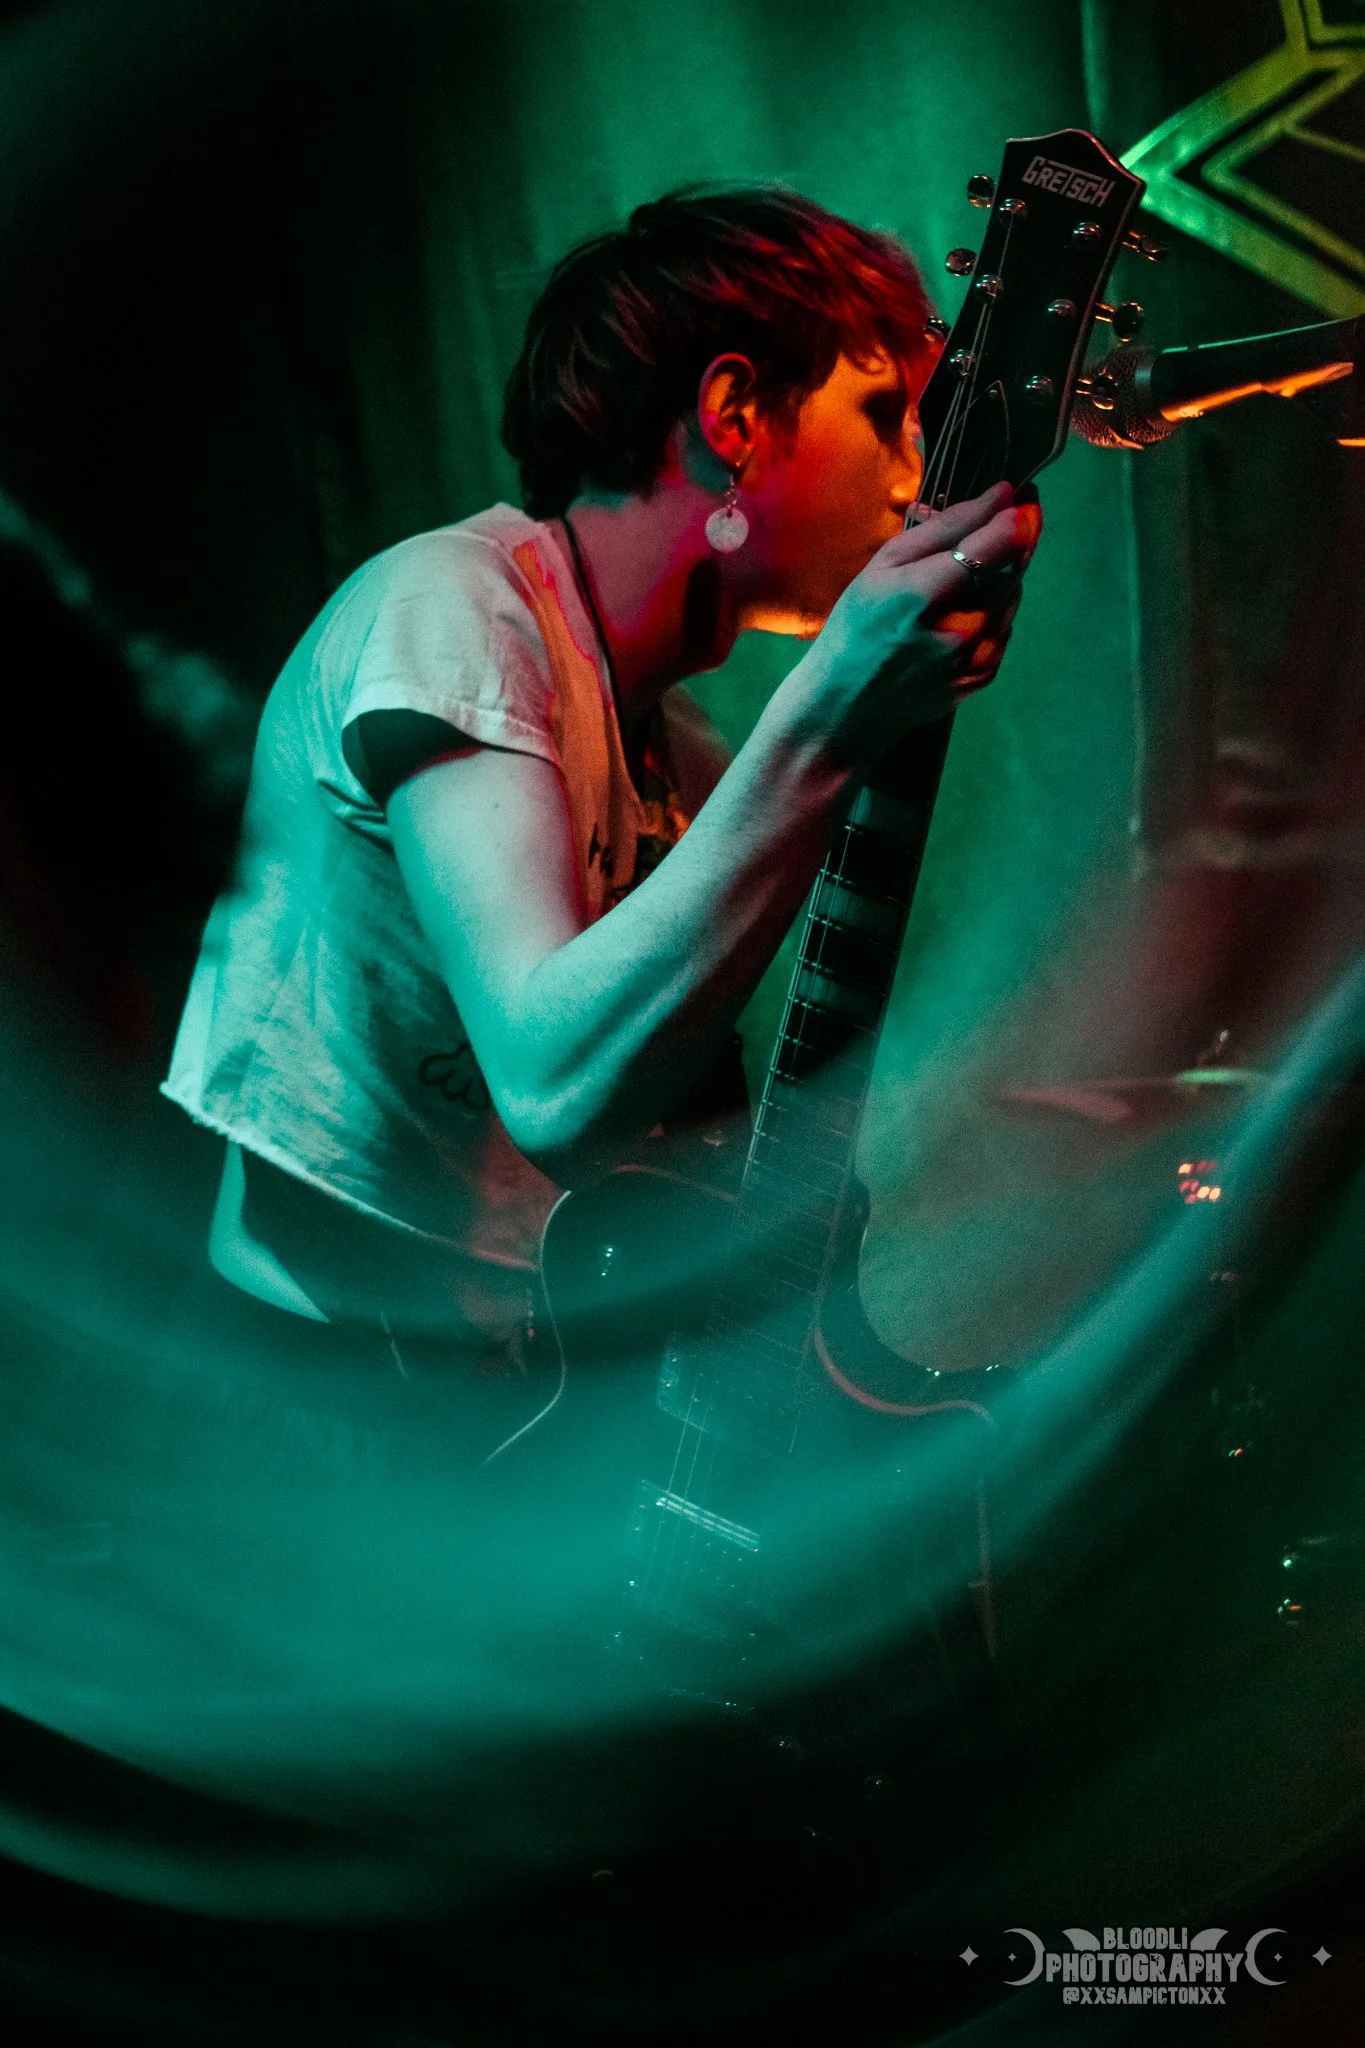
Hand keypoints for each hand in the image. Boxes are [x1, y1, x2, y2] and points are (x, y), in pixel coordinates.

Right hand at [793, 481, 1041, 761]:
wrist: (845, 708)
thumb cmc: (856, 628)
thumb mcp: (883, 567)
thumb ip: (944, 528)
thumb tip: (1000, 496)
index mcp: (922, 594)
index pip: (995, 545)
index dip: (1019, 515)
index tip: (1023, 494)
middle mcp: (957, 629)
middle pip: (1012, 569)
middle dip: (1013, 541)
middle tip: (999, 522)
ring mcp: (973, 659)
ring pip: (1011, 598)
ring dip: (1000, 578)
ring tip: (962, 579)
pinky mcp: (981, 677)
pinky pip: (1004, 629)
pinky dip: (992, 613)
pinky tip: (958, 615)